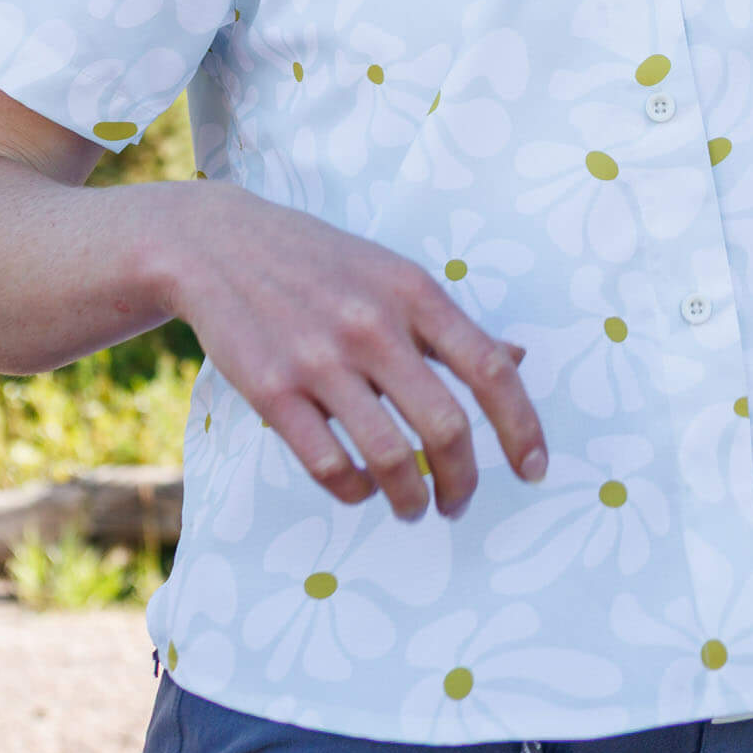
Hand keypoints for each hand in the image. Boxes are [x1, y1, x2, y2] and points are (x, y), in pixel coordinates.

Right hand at [164, 183, 547, 520]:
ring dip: (412, 499)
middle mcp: (373, 325)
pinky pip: (329, 466)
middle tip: (461, 502)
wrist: (218, 244)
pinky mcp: (272, 391)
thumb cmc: (319, 263)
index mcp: (413, 292)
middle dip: (464, 481)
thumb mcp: (393, 273)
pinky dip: (355, 491)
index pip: (488, 370)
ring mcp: (320, 359)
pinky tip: (361, 488)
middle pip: (446, 426)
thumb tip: (516, 360)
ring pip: (391, 457)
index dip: (521, 427)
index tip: (534, 468)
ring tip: (414, 508)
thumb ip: (448, 325)